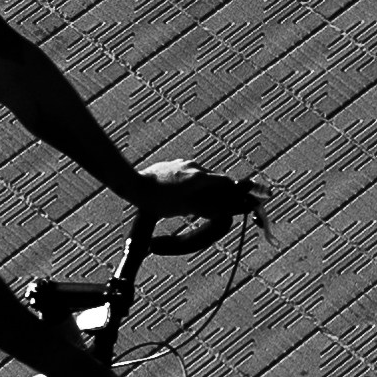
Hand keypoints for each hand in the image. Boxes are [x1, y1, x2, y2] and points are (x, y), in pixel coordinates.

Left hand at [132, 156, 255, 201]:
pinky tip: (179, 194)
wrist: (133, 184)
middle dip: (217, 191)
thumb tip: (223, 212)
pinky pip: (186, 174)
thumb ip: (206, 208)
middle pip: (212, 179)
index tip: (244, 196)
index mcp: (199, 177)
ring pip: (198, 176)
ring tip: (194, 202)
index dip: (236, 190)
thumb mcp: (184, 208)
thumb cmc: (157, 199)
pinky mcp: (170, 165)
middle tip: (219, 202)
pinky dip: (189, 184)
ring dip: (201, 187)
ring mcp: (180, 164)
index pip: (225, 182)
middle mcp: (192, 166)